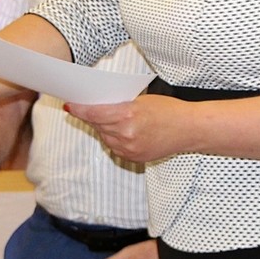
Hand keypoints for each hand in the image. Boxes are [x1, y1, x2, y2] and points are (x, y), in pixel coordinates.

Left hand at [65, 95, 188, 163]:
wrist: (188, 130)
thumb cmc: (169, 110)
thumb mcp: (142, 100)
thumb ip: (119, 105)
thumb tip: (98, 106)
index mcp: (127, 115)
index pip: (94, 113)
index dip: (79, 109)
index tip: (70, 105)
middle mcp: (126, 134)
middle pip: (97, 125)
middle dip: (92, 117)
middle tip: (87, 108)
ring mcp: (129, 148)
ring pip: (105, 137)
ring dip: (103, 128)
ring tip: (112, 119)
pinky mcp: (134, 158)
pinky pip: (115, 147)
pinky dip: (114, 139)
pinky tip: (122, 131)